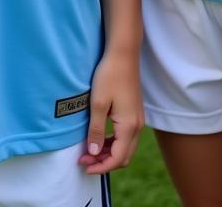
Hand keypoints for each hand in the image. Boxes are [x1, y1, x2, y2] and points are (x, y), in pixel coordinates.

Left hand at [78, 50, 142, 173]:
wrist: (123, 54)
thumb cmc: (109, 75)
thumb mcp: (98, 103)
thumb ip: (95, 130)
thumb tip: (93, 152)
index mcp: (129, 127)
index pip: (117, 158)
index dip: (100, 167)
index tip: (84, 166)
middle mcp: (137, 126)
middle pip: (123, 156)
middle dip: (104, 162)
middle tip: (84, 159)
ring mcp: (137, 120)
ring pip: (125, 147)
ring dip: (108, 153)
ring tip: (89, 150)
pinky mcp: (134, 113)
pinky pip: (126, 137)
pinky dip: (113, 143)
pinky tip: (99, 137)